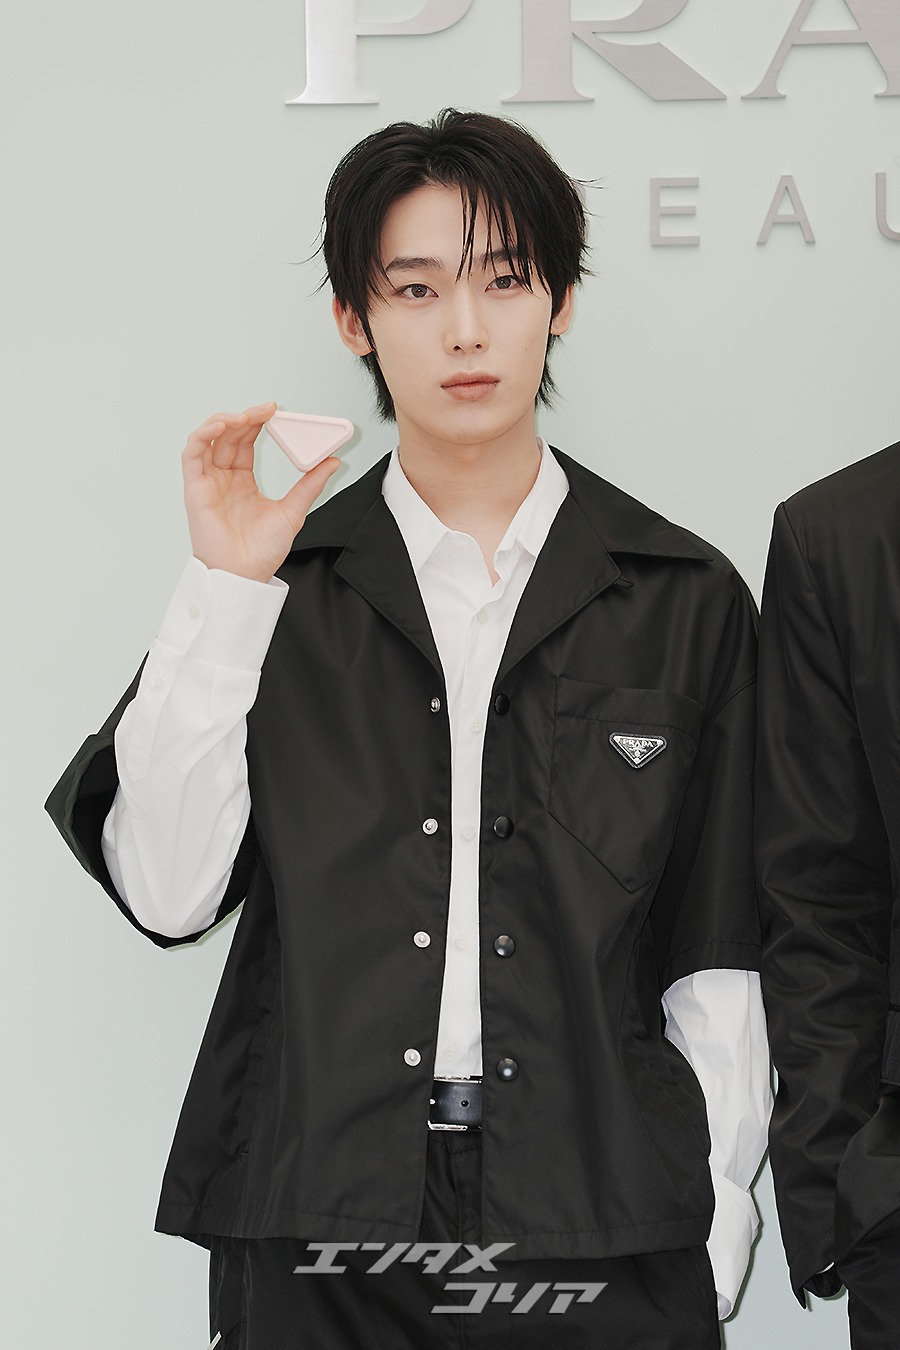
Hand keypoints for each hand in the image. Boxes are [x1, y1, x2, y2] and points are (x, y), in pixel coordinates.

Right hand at [182, 402, 340, 582]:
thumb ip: (310, 484)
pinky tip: (222, 426)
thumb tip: (332, 461)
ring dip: (224, 421)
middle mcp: (222, 478)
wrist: (246, 575)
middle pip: (229, 436)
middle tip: (268, 410)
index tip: (276, 412)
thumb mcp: (294, 510)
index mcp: (242, 481)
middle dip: (246, 417)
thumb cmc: (262, 551)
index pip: (246, 441)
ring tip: (245, 416)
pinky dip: (204, 435)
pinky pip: (192, 454)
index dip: (258, 422)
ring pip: (208, 439)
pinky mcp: (195, 489)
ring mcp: (207, 482)